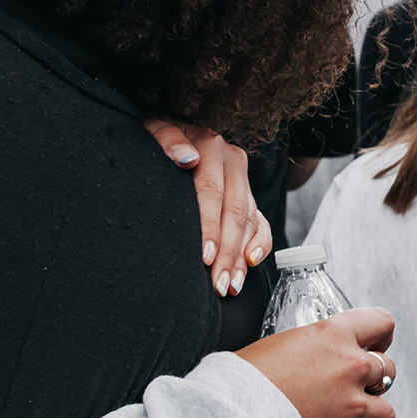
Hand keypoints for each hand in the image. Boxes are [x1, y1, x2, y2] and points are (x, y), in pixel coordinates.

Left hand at [143, 117, 270, 296]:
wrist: (171, 132)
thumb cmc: (157, 139)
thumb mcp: (155, 131)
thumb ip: (168, 141)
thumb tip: (188, 159)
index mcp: (211, 146)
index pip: (212, 192)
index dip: (209, 226)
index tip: (205, 256)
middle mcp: (232, 161)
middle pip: (235, 212)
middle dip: (228, 252)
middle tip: (218, 284)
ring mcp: (242, 180)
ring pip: (249, 221)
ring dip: (241, 257)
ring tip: (231, 286)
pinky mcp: (248, 195)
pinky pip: (261, 222)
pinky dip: (259, 244)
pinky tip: (250, 264)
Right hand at [237, 307, 397, 417]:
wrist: (233, 416)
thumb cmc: (243, 378)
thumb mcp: (280, 344)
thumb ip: (309, 348)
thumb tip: (310, 359)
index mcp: (333, 336)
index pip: (381, 323)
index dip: (380, 335)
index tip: (376, 345)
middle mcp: (350, 368)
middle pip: (388, 369)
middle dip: (374, 380)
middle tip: (357, 388)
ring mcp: (352, 408)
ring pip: (387, 413)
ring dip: (375, 417)